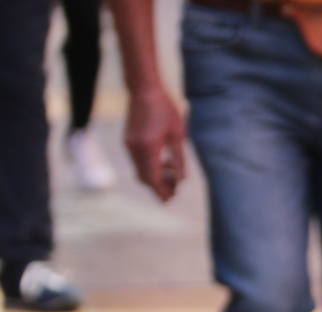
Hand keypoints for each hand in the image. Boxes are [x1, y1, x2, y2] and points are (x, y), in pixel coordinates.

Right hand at [124, 86, 184, 201]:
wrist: (144, 90)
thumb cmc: (165, 109)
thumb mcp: (177, 135)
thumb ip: (179, 159)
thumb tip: (181, 180)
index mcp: (148, 148)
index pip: (152, 178)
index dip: (161, 191)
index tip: (170, 199)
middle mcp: (135, 149)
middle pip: (144, 178)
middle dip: (158, 187)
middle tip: (174, 192)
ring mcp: (129, 144)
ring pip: (140, 170)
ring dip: (155, 176)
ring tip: (173, 174)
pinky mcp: (128, 140)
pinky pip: (138, 161)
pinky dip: (150, 166)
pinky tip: (164, 162)